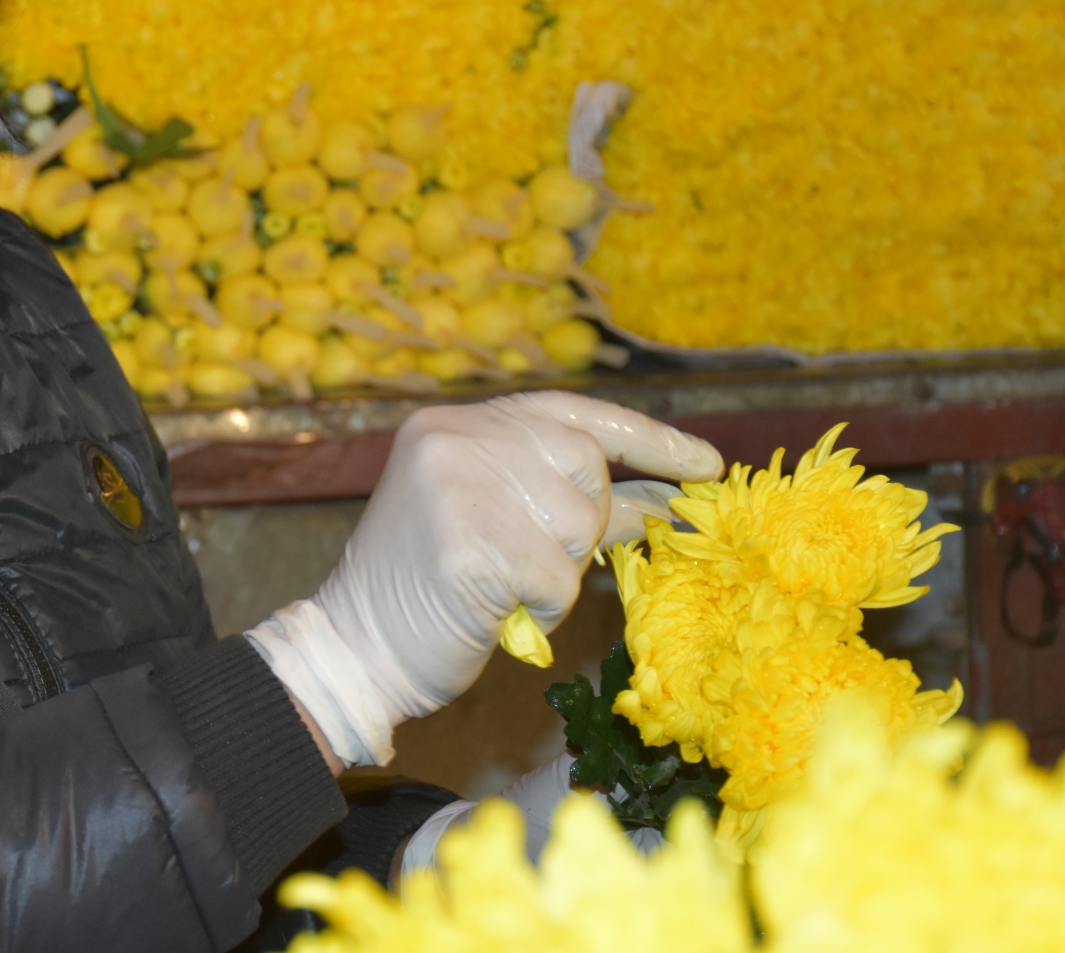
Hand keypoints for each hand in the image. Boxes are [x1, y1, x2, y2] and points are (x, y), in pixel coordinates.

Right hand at [248, 391, 720, 766]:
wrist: (354, 650)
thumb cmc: (429, 592)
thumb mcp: (492, 515)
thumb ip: (556, 489)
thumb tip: (668, 494)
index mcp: (453, 423)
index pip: (573, 413)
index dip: (647, 440)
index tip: (710, 466)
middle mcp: (453, 438)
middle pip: (584, 468)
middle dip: (583, 525)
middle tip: (535, 561)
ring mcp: (459, 487)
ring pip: (578, 527)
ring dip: (555, 574)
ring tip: (499, 587)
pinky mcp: (470, 547)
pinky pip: (557, 582)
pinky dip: (538, 612)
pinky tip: (494, 612)